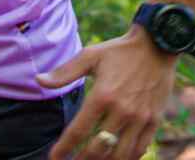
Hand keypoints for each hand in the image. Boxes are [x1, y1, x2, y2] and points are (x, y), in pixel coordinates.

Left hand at [37, 27, 178, 159]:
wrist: (156, 46)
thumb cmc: (118, 51)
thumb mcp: (90, 56)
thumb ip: (64, 72)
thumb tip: (38, 80)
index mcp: (102, 95)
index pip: (79, 130)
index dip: (64, 148)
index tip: (54, 157)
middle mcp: (121, 111)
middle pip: (98, 148)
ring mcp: (140, 118)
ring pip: (120, 154)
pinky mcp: (154, 121)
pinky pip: (140, 149)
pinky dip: (127, 157)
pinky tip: (116, 157)